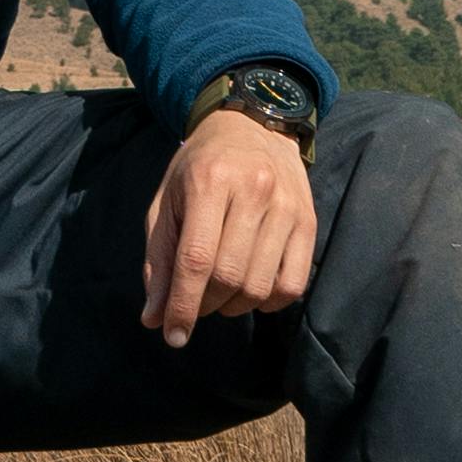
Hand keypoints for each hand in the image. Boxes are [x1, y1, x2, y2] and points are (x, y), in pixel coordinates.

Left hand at [140, 108, 317, 349]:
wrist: (254, 126)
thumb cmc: (200, 168)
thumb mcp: (167, 202)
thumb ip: (159, 259)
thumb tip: (153, 318)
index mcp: (209, 181)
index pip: (196, 259)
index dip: (182, 305)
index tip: (173, 336)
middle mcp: (253, 191)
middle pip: (229, 277)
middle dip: (206, 306)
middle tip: (195, 303)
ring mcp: (286, 206)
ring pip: (260, 286)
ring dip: (234, 306)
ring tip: (220, 293)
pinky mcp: (309, 221)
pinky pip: (292, 285)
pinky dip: (268, 302)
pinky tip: (251, 289)